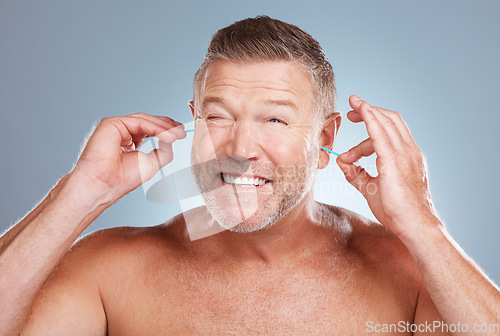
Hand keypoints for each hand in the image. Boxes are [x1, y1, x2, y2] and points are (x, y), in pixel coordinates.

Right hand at [71, 113, 185, 203]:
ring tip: (177, 134)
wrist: (103, 184)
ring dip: (163, 126)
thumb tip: (172, 137)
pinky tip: (167, 135)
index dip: (165, 130)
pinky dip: (155, 127)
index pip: (148, 129)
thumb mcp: (151, 163)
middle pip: (147, 122)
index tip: (181, 133)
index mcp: (127, 142)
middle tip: (182, 130)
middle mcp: (120, 132)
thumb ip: (163, 150)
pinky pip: (138, 122)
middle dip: (167, 125)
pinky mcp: (111, 124)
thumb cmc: (122, 179)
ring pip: (143, 120)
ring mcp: (115, 127)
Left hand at [336, 95, 439, 236]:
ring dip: (366, 114)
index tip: (357, 115)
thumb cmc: (397, 210)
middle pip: (390, 120)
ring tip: (350, 113)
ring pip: (385, 123)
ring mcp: (404, 155)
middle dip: (369, 112)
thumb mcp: (371, 188)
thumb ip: (357, 174)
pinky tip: (361, 109)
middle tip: (350, 110)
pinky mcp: (394, 161)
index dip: (375, 118)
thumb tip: (342, 163)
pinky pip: (380, 134)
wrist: (413, 225)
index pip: (392, 129)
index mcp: (406, 156)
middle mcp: (408, 151)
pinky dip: (370, 119)